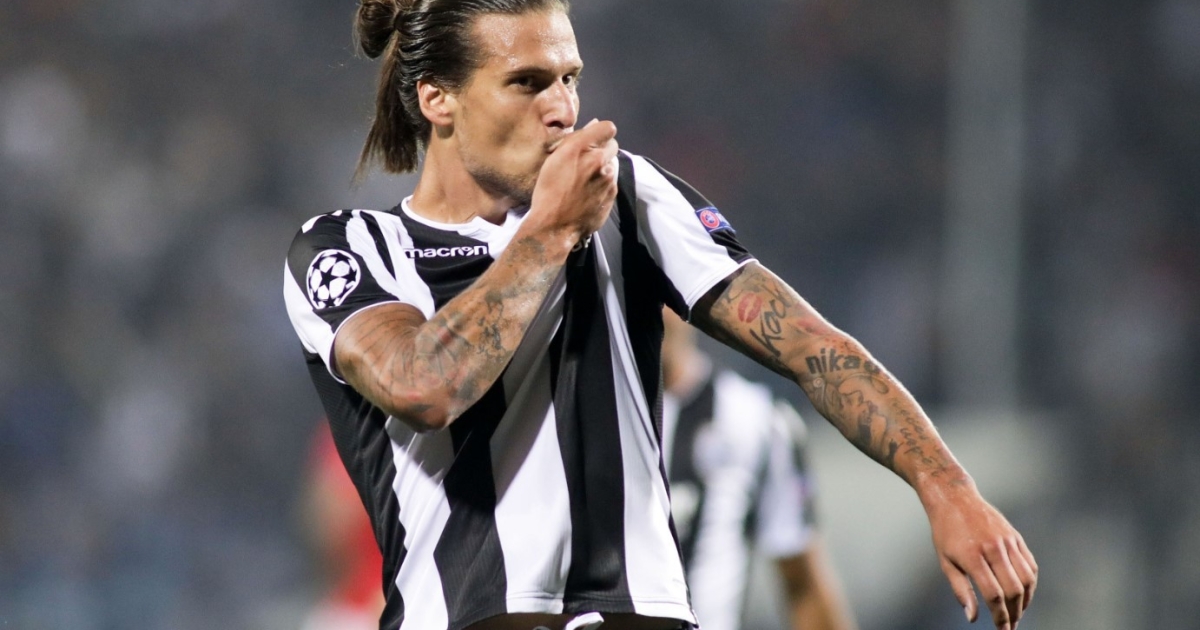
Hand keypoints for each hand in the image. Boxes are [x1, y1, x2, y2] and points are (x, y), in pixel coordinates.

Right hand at [529, 119, 618, 241]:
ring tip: (586, 180)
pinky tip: (589, 192)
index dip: (601, 132)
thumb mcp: (553, 161)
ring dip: (603, 167)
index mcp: (579, 149)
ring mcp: (608, 179)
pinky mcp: (613, 194)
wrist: (554, 226)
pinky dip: (604, 183)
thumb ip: (575, 140)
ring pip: (612, 164)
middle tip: (588, 161)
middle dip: (603, 150)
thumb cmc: (548, 192)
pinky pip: (612, 181)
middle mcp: (597, 161)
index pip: (607, 127)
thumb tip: (594, 126)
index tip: (594, 138)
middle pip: (613, 145)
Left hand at [925, 484, 1037, 629]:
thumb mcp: (946, 562)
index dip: (1000, 617)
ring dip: (1026, 601)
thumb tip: (973, 618)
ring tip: (1018, 613)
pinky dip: (1031, 583)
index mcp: (973, 556)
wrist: (954, 498)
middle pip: (1013, 590)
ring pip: (1027, 579)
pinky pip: (1030, 564)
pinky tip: (1024, 593)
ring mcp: (1007, 541)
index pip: (993, 595)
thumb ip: (961, 591)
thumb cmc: (945, 532)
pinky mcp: (1015, 536)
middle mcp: (993, 548)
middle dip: (1015, 613)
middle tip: (1011, 625)